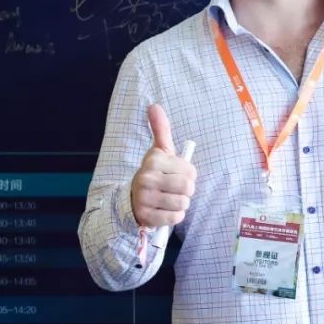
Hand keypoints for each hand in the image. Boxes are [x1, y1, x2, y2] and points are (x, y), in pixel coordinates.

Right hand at [130, 104, 196, 228]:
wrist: (132, 200)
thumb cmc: (154, 174)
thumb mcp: (158, 151)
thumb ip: (160, 129)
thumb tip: (154, 105)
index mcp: (153, 160)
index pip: (191, 171)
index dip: (189, 175)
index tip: (176, 175)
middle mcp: (147, 177)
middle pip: (188, 188)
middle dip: (186, 191)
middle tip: (174, 189)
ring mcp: (145, 198)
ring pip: (183, 204)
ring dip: (180, 204)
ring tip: (169, 199)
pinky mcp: (146, 217)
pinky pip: (175, 218)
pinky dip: (174, 216)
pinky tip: (164, 210)